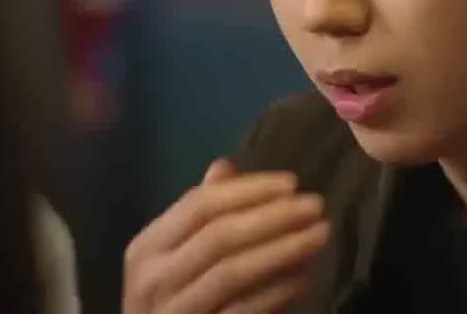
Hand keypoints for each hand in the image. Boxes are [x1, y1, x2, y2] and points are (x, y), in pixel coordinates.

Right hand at [123, 159, 329, 313]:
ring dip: (283, 249)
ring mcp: (173, 313)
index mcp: (146, 247)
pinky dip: (278, 290)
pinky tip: (306, 276)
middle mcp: (151, 280)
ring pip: (231, 273)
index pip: (199, 205)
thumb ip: (201, 214)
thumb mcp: (178, 254)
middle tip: (315, 206)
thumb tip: (225, 166)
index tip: (292, 182)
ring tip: (320, 234)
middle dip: (272, 216)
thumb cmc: (176, 298)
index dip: (248, 190)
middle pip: (218, 235)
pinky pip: (243, 311)